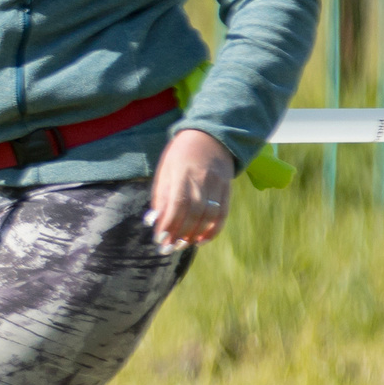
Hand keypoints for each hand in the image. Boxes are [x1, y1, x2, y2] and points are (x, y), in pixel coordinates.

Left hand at [147, 129, 234, 250]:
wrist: (210, 136)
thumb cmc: (181, 155)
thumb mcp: (165, 170)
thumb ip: (161, 196)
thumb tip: (155, 221)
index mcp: (183, 173)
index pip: (177, 204)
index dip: (169, 224)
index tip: (159, 238)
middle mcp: (202, 179)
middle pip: (194, 213)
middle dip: (179, 234)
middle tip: (168, 248)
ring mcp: (218, 184)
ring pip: (209, 215)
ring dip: (194, 234)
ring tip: (181, 245)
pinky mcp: (227, 189)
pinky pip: (223, 213)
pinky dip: (213, 230)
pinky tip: (201, 240)